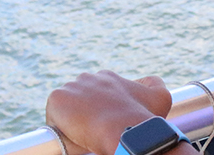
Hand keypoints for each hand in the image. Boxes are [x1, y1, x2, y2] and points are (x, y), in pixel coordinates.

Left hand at [46, 71, 171, 154]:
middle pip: (80, 99)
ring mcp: (71, 87)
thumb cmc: (142, 118)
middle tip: (95, 132)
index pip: (97, 94)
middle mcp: (88, 77)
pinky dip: (60, 127)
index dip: (101, 111)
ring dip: (73, 121)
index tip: (106, 124)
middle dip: (85, 114)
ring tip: (85, 136)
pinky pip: (54, 116)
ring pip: (67, 108)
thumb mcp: (159, 97)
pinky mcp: (57, 99)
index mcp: (107, 77)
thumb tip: (150, 82)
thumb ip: (155, 84)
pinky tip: (73, 136)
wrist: (125, 130)